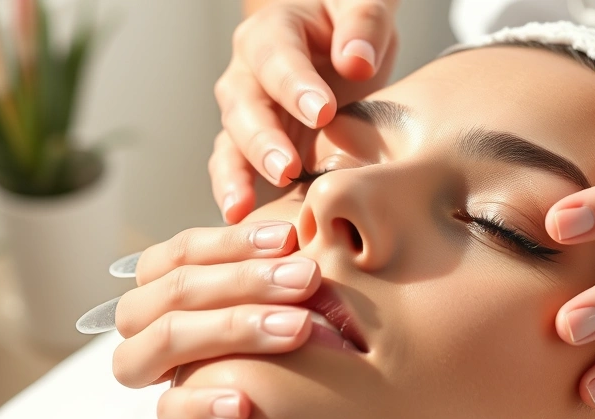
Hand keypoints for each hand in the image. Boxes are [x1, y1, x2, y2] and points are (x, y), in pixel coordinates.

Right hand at [112, 221, 320, 418]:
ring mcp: (148, 367)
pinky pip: (168, 411)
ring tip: (299, 327)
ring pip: (168, 339)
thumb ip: (269, 258)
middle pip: (178, 290)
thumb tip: (282, 227)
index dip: (235, 242)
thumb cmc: (275, 319)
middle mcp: (144, 320)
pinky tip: (244, 405)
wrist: (283, 401)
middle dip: (248, 280)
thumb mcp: (270, 287)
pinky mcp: (169, 416)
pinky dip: (203, 406)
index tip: (290, 237)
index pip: (184, 251)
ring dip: (234, 328)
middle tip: (309, 277)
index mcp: (161, 281)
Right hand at [211, 0, 398, 222]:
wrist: (336, 40)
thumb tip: (356, 61)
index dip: (296, 86)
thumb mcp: (364, 5)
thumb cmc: (349, 23)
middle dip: (262, 139)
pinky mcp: (251, 143)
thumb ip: (363, 25)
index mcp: (274, 31)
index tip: (321, 113)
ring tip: (242, 209)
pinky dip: (234, 192)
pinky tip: (240, 221)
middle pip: (244, 105)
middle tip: (285, 169)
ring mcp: (246, 110)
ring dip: (237, 175)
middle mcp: (248, 71)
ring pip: (230, 142)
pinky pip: (234, 168)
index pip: (278, 57)